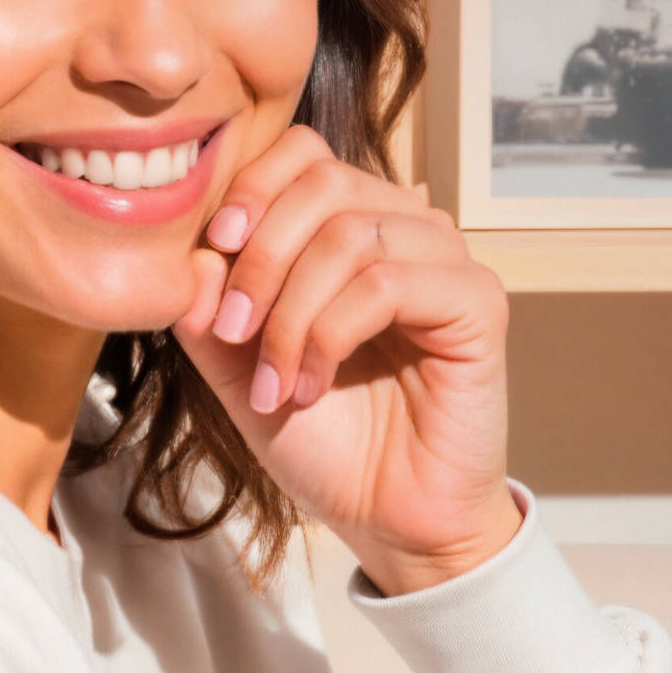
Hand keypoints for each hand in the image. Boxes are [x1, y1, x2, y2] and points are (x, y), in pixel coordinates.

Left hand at [169, 126, 515, 596]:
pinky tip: (313, 385)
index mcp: (354, 226)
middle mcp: (406, 230)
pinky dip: (331, 334)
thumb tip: (193, 249)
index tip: (213, 249)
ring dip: (291, 314)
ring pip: (350, 235)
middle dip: (260, 259)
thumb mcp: (236, 366)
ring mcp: (447, 262)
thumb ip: (207, 306)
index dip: (252, 188)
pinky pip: (387, 283)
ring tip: (274, 382)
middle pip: (323, 183)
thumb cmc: (325, 440)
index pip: (304, 153)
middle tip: (231, 332)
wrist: (386, 519)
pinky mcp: (479, 303)